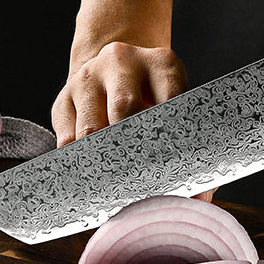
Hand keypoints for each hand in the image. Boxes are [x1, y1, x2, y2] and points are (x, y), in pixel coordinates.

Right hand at [50, 42, 216, 202]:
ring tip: (115, 188)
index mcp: (162, 63)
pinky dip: (77, 161)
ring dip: (102, 160)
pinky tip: (90, 176)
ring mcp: (89, 77)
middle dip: (132, 150)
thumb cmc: (154, 98)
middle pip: (125, 109)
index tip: (173, 171)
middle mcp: (123, 61)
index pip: (170, 100)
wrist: (114, 67)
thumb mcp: (175, 105)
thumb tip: (200, 201)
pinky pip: (66, 137)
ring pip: (92, 128)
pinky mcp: (63, 97)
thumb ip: (191, 147)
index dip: (170, 137)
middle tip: (142, 184)